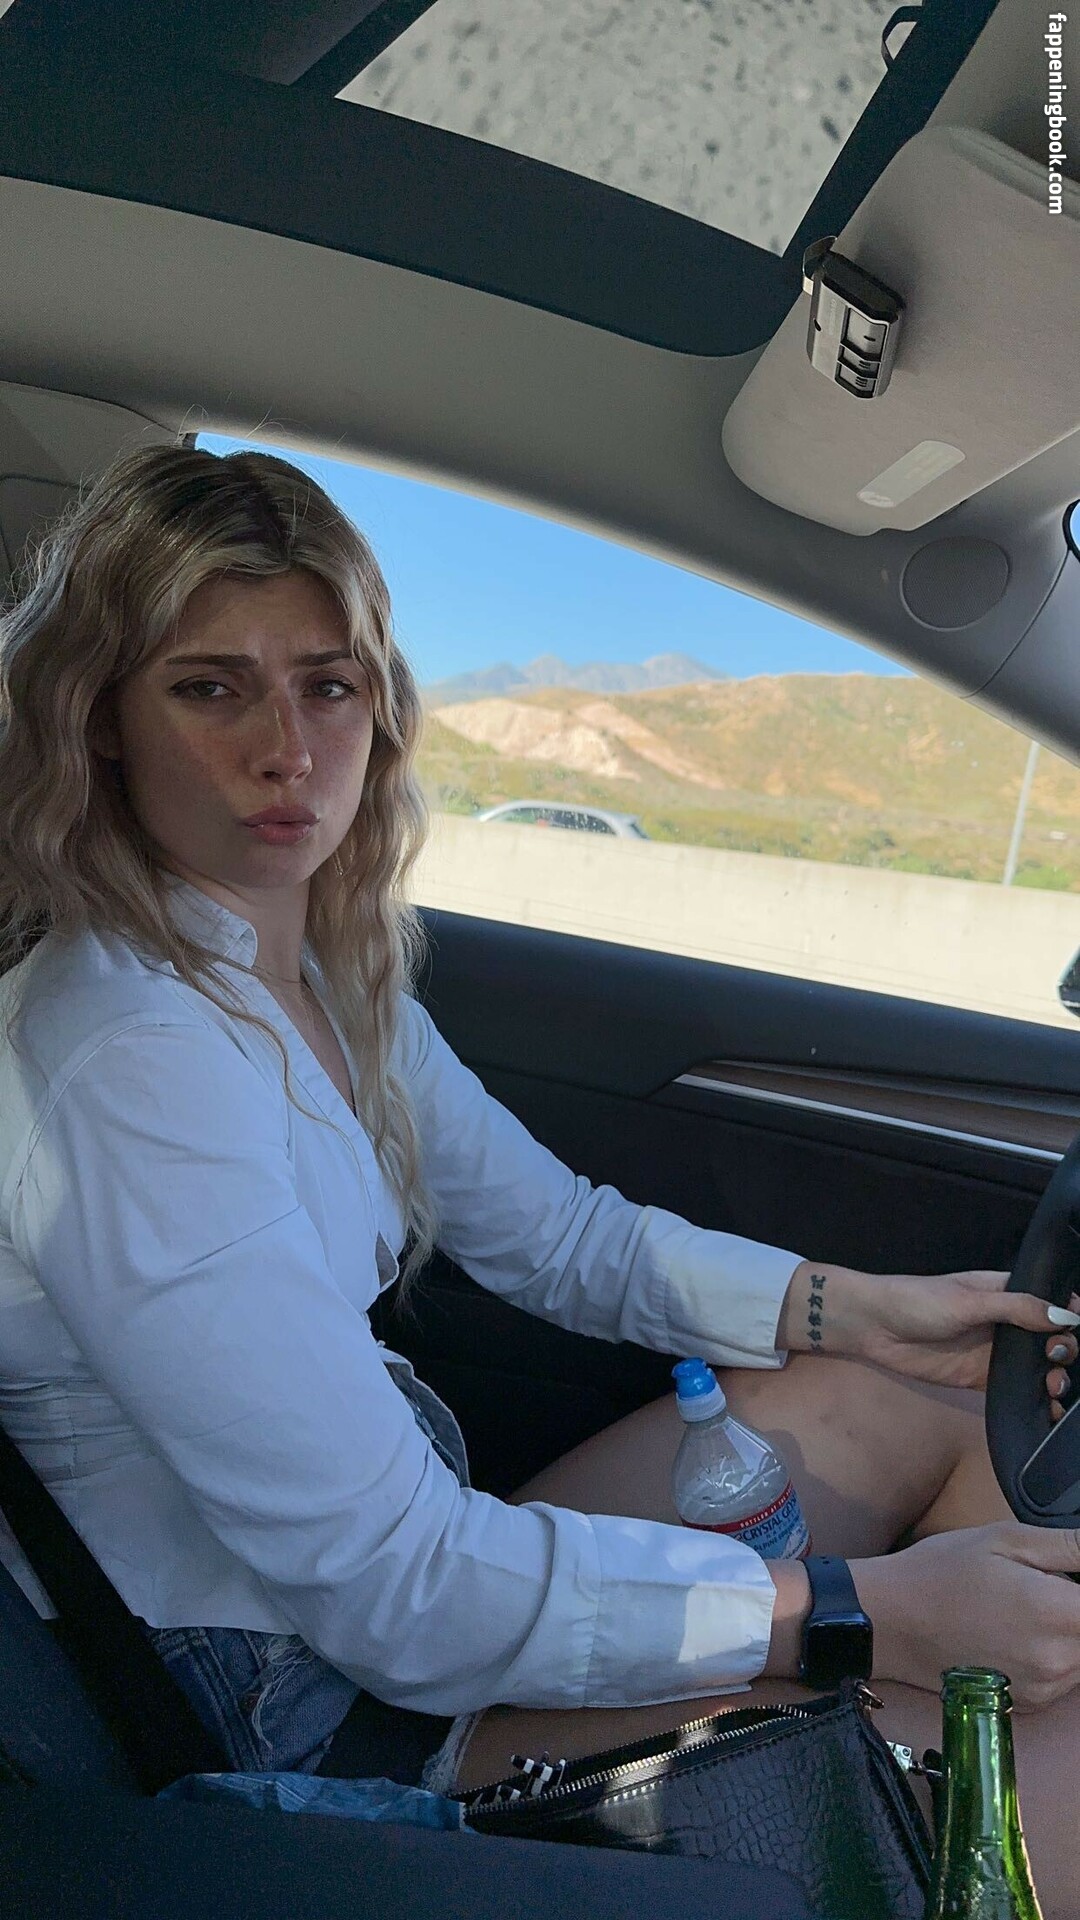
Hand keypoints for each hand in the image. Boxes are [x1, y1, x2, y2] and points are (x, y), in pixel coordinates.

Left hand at [780, 1261, 1079, 1408]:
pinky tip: (1049, 1412)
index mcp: (1007, 1293)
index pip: (1051, 1303)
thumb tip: (1065, 1317)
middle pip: (1051, 1338)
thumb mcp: (968, 1301)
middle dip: (1066, 1350)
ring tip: (1054, 1388)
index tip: (1075, 1329)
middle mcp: (1007, 1322)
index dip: (1069, 1316)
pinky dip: (1035, 1401)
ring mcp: (995, 1352)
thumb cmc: (917, 1301)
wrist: (873, 1326)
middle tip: (1056, 1359)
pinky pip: (1015, 1391)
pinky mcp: (981, 1378)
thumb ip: (1015, 1308)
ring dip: (1056, 1378)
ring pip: (1039, 1367)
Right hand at [852, 1521, 1079, 1711]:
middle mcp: (1058, 1662)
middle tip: (1042, 1584)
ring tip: (1023, 1606)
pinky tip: (1016, 1631)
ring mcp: (1044, 1688)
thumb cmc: (941, 1573)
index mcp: (1057, 1614)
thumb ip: (1068, 1546)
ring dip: (1069, 1631)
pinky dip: (1054, 1653)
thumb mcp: (1003, 1539)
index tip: (1064, 1580)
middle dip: (1075, 1607)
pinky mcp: (1029, 1704)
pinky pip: (1064, 1675)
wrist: (890, 1621)